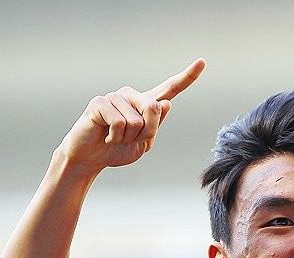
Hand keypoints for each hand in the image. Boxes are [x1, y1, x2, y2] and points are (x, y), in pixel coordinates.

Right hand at [56, 58, 205, 172]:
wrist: (91, 159)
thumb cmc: (117, 149)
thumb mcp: (144, 143)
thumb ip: (156, 126)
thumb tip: (166, 103)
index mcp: (146, 104)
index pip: (170, 88)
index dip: (187, 77)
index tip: (202, 62)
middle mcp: (131, 96)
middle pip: (155, 108)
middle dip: (147, 132)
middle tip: (130, 140)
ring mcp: (115, 97)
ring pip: (137, 120)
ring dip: (128, 137)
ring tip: (115, 138)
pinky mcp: (99, 102)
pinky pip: (119, 122)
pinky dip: (116, 137)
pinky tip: (106, 137)